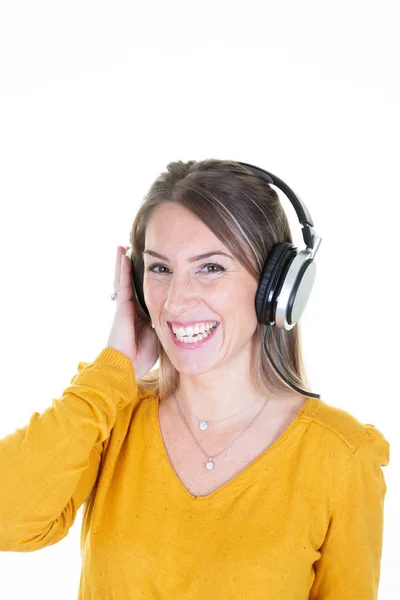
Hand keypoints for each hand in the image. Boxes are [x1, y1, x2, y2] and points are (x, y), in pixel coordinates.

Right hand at [106, 245, 158, 379]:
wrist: (128, 366)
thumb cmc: (144, 354)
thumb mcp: (160, 334)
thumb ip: (166, 321)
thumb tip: (180, 311)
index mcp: (142, 313)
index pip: (145, 290)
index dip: (147, 278)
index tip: (151, 265)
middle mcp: (132, 307)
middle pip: (132, 281)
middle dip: (132, 266)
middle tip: (133, 248)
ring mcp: (125, 306)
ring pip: (124, 279)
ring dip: (124, 262)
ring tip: (123, 246)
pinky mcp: (121, 307)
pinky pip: (123, 284)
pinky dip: (123, 269)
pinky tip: (123, 255)